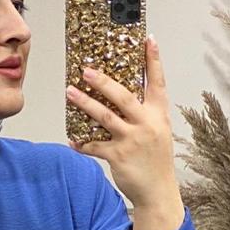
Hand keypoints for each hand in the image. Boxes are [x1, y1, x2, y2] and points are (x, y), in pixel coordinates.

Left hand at [66, 34, 180, 214]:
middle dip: (103, 82)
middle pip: (123, 96)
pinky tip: (72, 141)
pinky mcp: (118, 156)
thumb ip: (144, 115)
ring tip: (70, 92)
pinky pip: (94, 146)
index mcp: (159, 114)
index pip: (157, 81)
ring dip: (85, 104)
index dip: (153, 60)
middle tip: (86, 70)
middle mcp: (147, 123)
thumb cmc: (155, 159)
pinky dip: (81, 143)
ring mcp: (132, 139)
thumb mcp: (158, 131)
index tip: (148, 39)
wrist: (158, 190)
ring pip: (104, 116)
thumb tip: (124, 100)